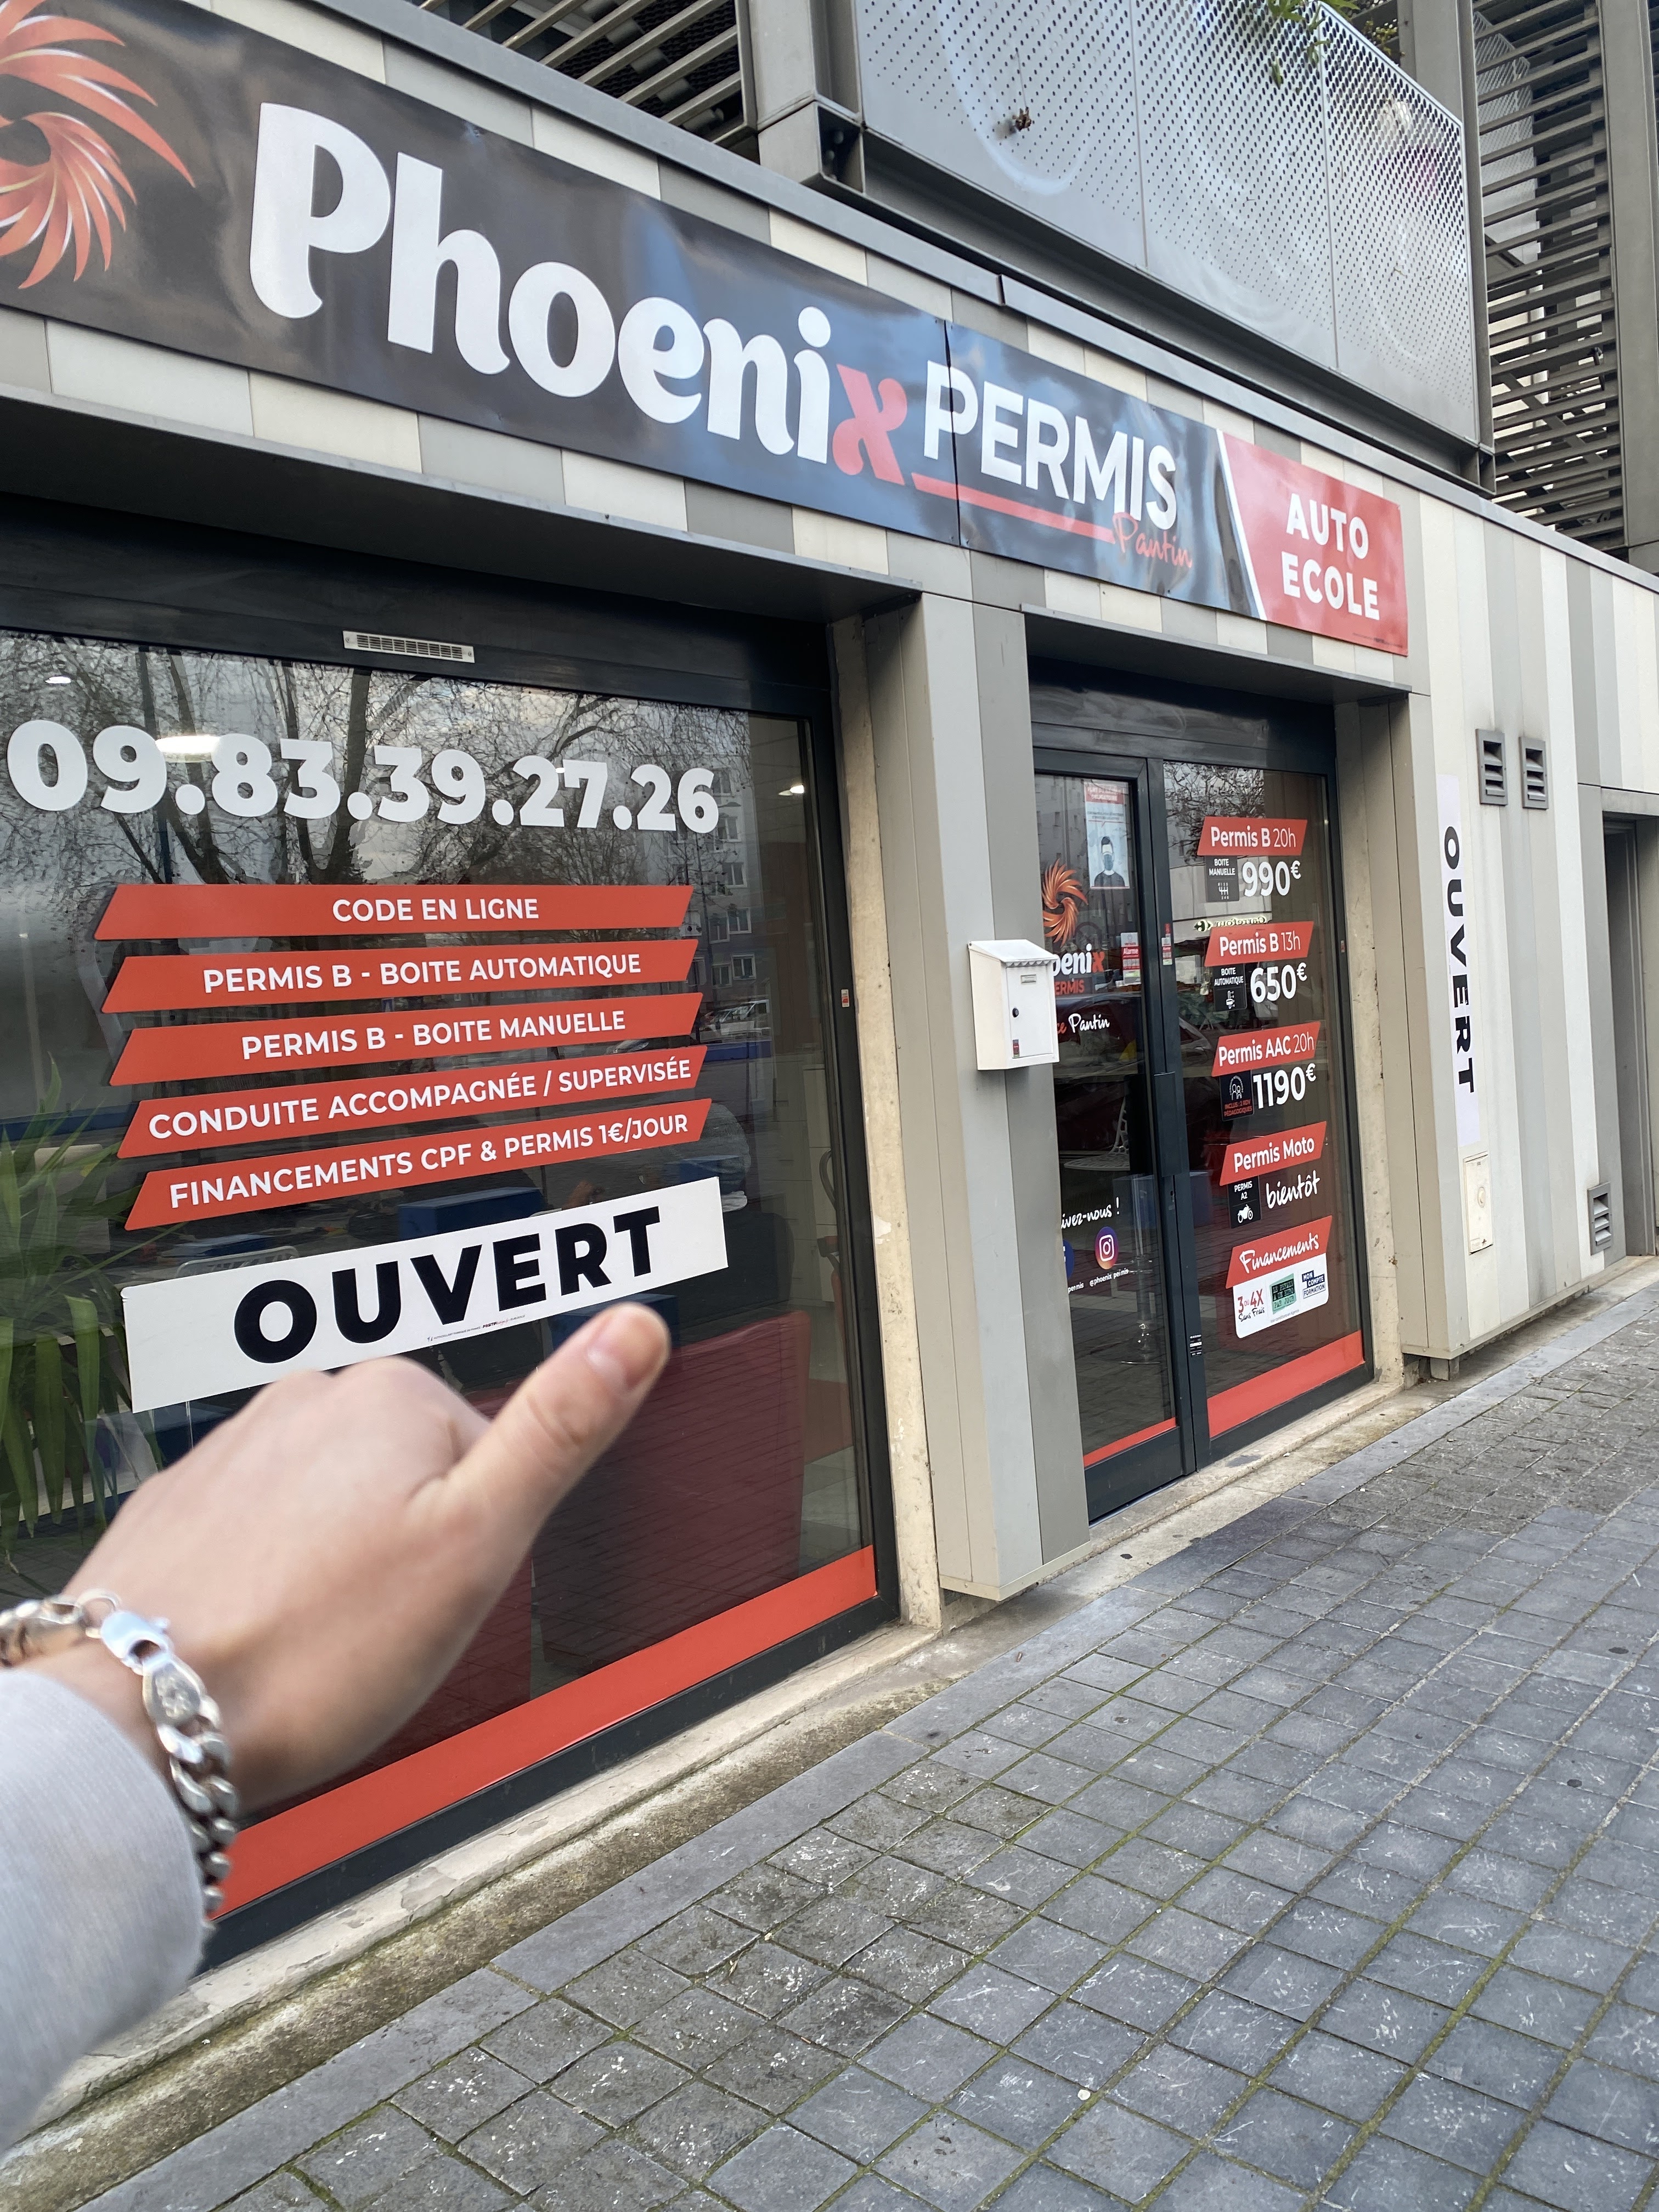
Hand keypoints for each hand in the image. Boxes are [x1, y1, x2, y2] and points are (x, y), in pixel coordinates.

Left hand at [26, 1304, 669, 1808]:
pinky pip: (259, 1532)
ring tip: (318, 1639)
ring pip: (332, 1504)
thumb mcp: (480, 1541)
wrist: (141, 1717)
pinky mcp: (179, 1503)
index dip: (474, 1541)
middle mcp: (307, 1397)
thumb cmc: (319, 1647)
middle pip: (406, 1475)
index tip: (438, 1593)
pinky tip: (261, 1635)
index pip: (482, 1457)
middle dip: (407, 1548)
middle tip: (381, 1627)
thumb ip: (561, 1427)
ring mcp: (234, 1446)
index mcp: (394, 1395)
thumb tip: (637, 1325)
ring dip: (337, 1564)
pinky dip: (270, 1578)